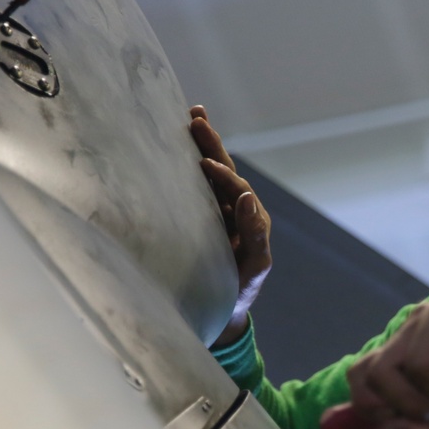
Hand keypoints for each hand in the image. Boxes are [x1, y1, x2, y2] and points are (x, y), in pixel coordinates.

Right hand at [190, 105, 271, 346]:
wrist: (223, 311)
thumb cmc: (239, 290)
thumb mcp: (253, 265)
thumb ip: (254, 235)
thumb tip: (245, 196)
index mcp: (250, 218)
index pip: (238, 189)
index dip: (224, 176)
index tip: (206, 165)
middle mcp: (235, 209)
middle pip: (224, 170)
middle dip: (211, 144)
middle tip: (197, 117)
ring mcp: (216, 211)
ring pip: (208, 173)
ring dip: (201, 146)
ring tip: (192, 117)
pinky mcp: (198, 217)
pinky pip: (193, 187)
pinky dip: (185, 164)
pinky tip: (174, 147)